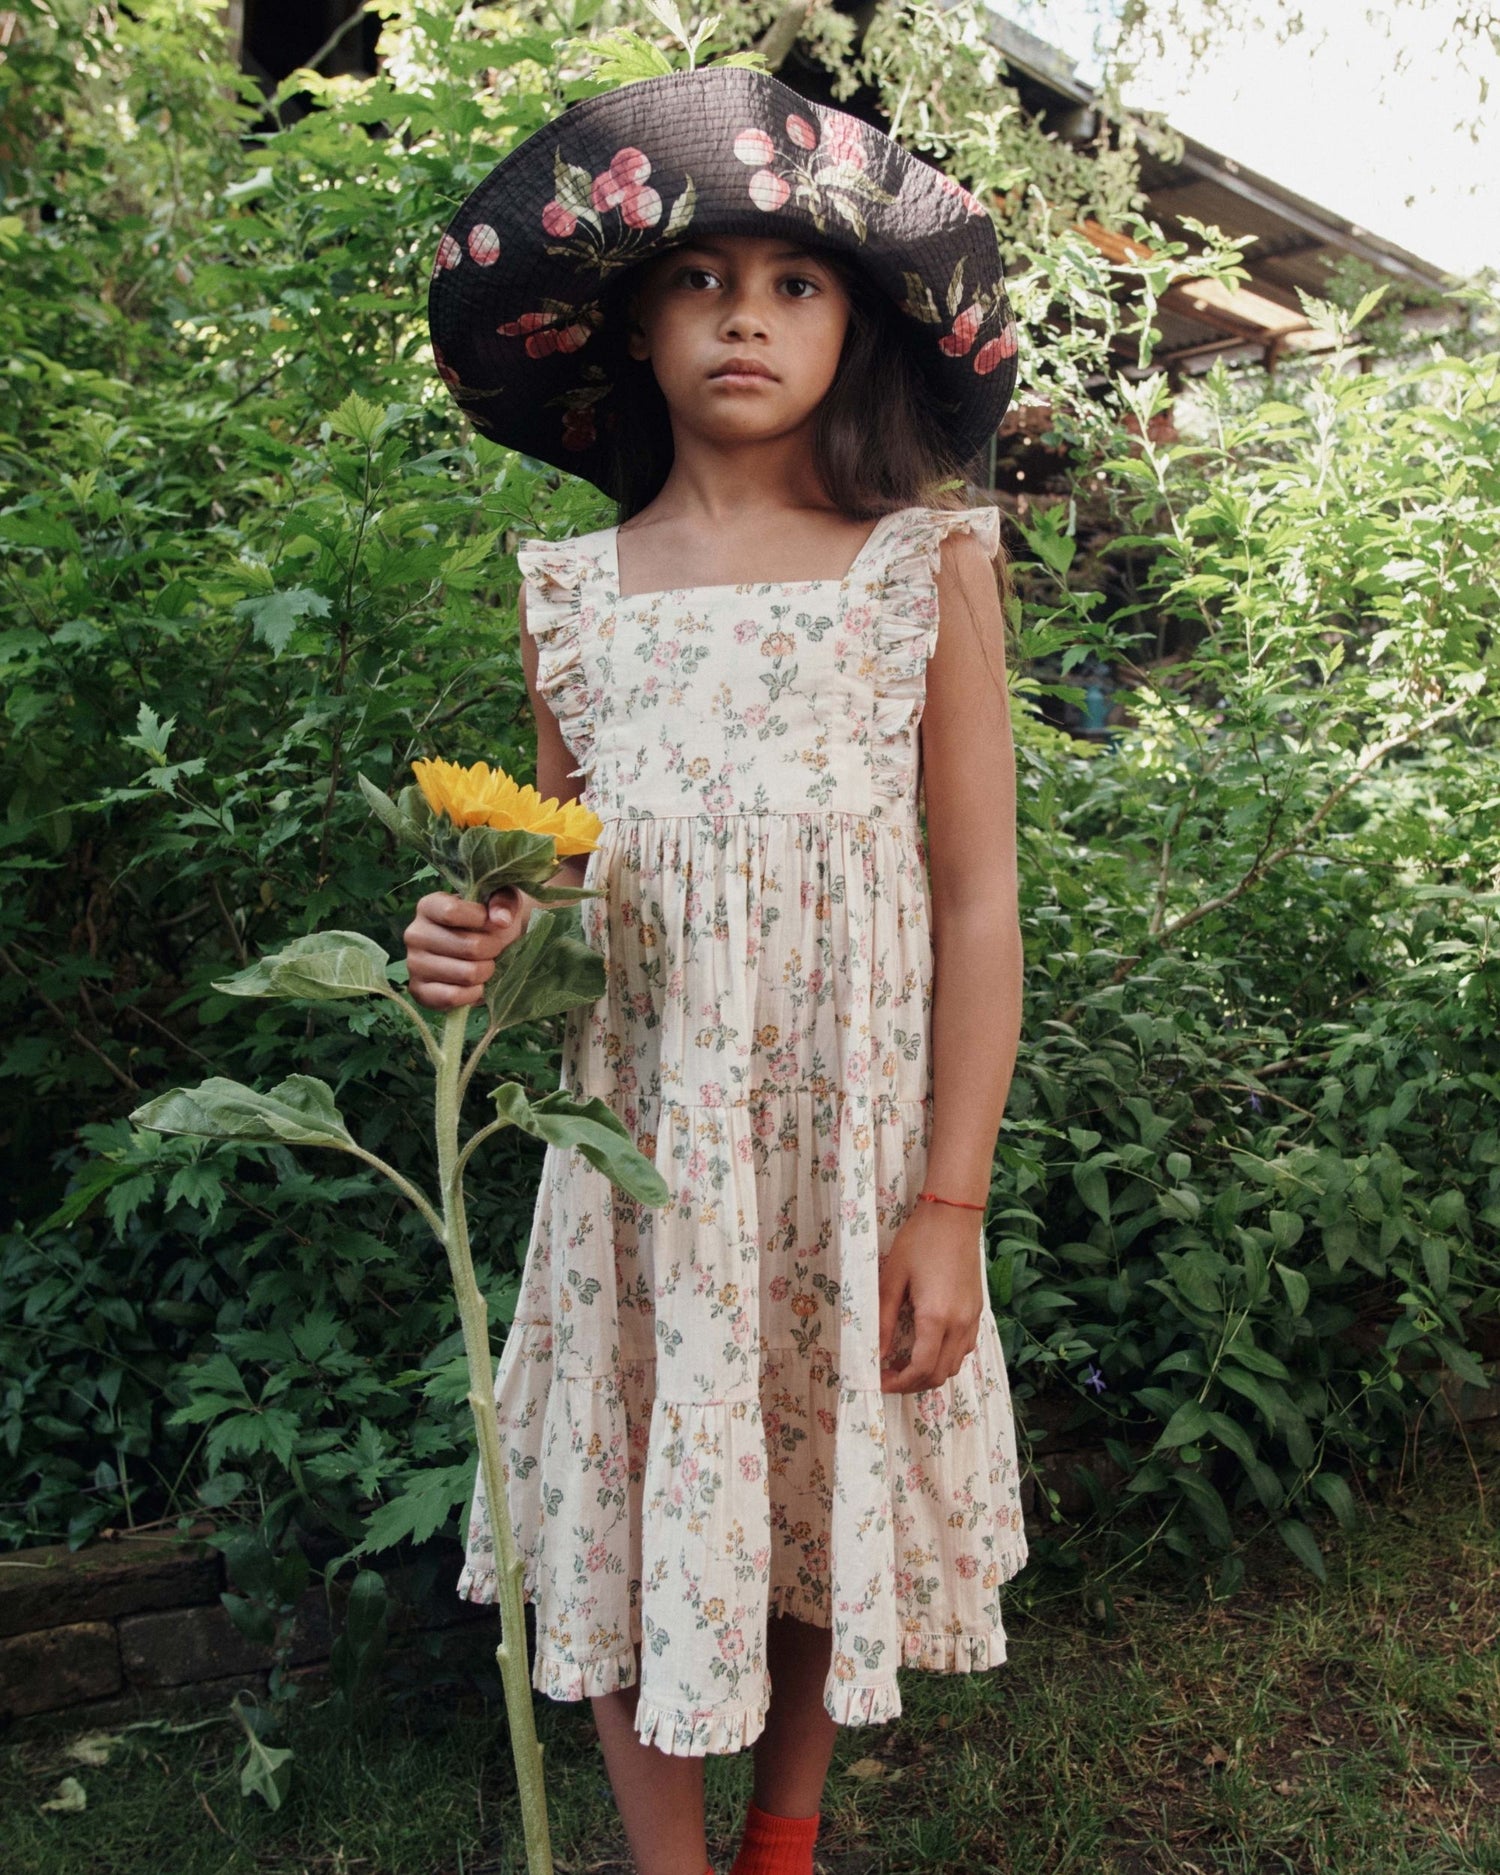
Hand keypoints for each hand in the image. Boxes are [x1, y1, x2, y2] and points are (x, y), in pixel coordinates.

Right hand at [404, 887, 532, 1009]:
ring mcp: (414, 964)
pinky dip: (473, 994)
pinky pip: (453, 997)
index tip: (493, 923)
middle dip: (492, 950)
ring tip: (485, 965)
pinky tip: (476, 985)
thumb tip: (501, 920)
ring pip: (466, 974)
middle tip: (494, 949)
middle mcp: (415, 934)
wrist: (483, 950)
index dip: (481, 920)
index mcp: (429, 906)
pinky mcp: (418, 991)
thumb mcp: (501, 901)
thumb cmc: (490, 921)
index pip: (451, 912)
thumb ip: (504, 902)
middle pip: (469, 947)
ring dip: (486, 972)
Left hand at [878, 1202, 984, 1394]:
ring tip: (904, 1365)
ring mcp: (972, 1318)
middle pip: (939, 1374)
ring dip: (929, 1373)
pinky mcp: (977, 1311)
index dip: (898, 1383)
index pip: (920, 1369)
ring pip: (954, 1365)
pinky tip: (927, 1346)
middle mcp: (959, 1324)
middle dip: (912, 1384)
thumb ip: (883, 1321)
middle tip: (888, 1376)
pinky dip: (945, 1358)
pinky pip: (964, 1349)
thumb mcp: (892, 1279)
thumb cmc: (918, 1242)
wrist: (953, 1215)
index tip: (879, 1381)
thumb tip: (875, 1354)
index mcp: (936, 1318)